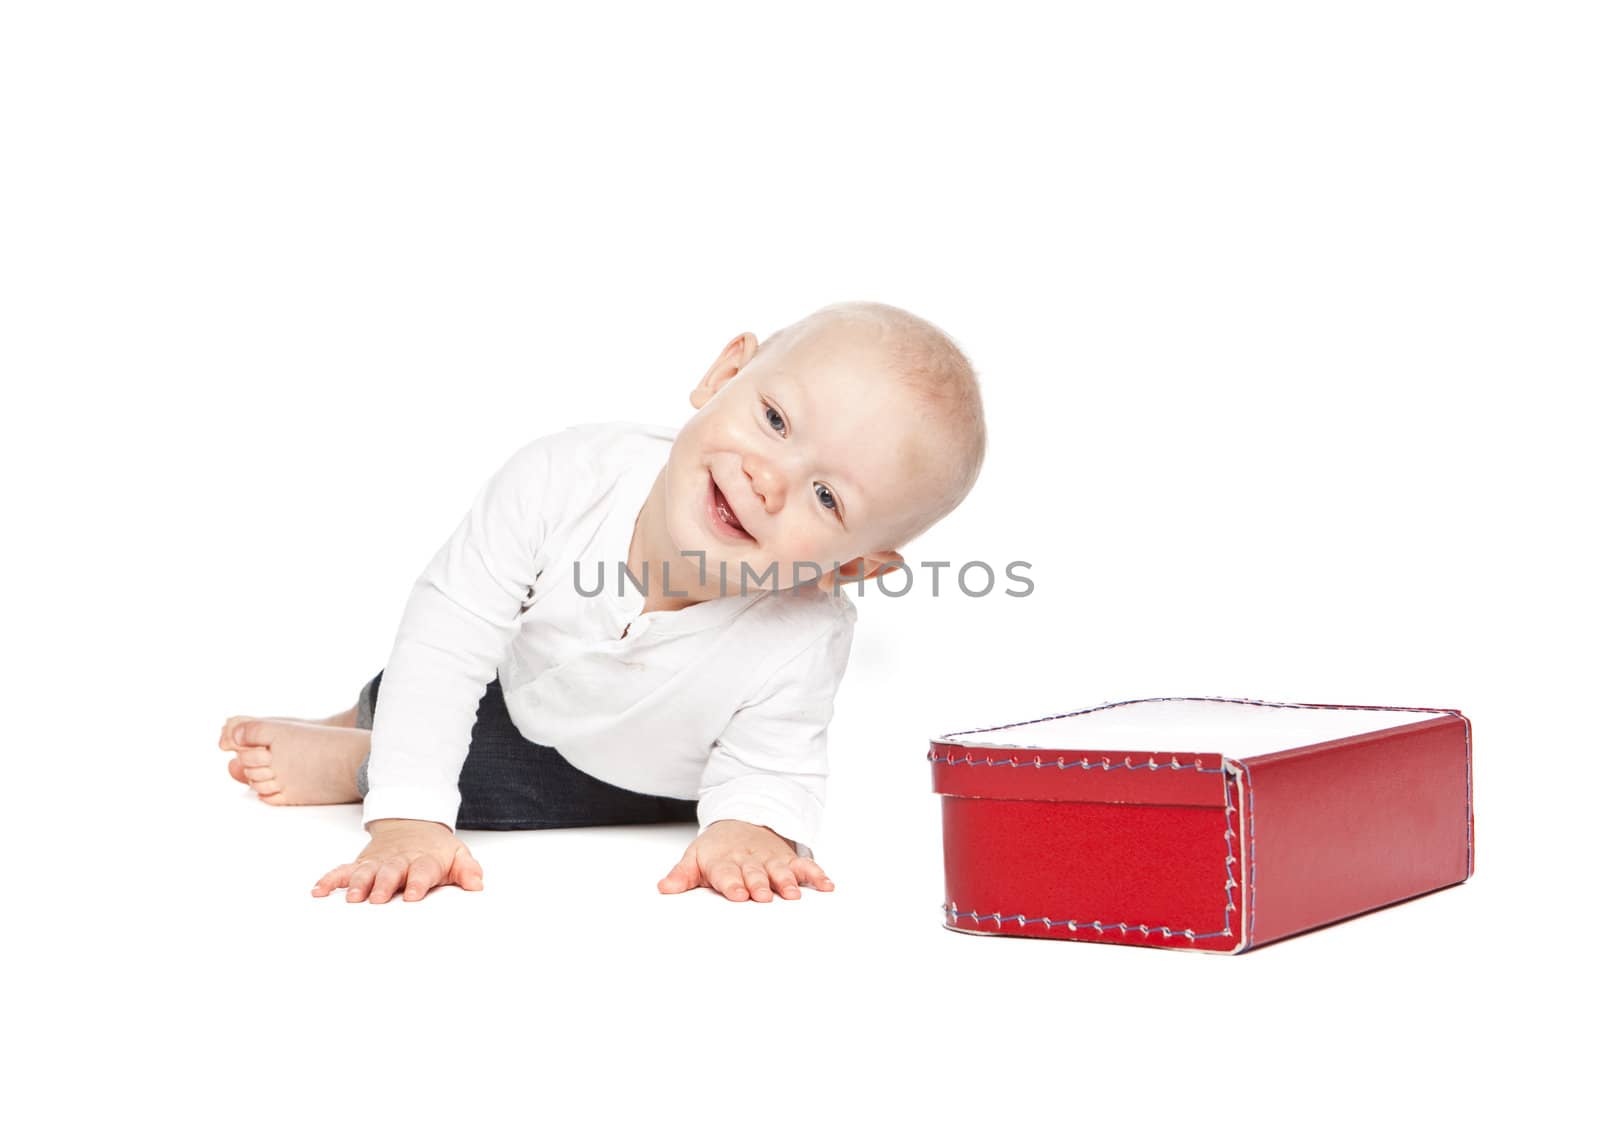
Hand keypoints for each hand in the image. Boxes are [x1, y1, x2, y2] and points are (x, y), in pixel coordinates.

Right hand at [311, 818, 484, 903]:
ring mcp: (378, 862)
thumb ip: (468, 870)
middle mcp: (398, 861)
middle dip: (383, 884)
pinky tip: (319, 891)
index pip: (421, 870)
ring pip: (365, 871)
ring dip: (358, 884)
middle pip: (390, 872)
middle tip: (377, 899)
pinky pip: (343, 870)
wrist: (413, 823)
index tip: (412, 895)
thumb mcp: (458, 855)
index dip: (417, 882)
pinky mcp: (362, 863)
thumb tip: (477, 884)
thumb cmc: (436, 849)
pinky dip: (330, 879)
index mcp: (423, 860)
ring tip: (351, 898)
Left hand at [657, 819, 834, 901]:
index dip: (733, 884)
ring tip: (794, 894)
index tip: (738, 894)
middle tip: (765, 897)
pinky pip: (804, 866)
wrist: (741, 822)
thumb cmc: (717, 849)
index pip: (728, 874)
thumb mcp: (695, 857)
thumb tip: (664, 889)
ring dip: (788, 881)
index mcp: (724, 862)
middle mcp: (749, 861)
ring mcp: (770, 860)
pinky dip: (816, 874)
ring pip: (780, 870)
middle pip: (755, 873)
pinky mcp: (788, 859)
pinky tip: (826, 885)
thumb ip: (682, 875)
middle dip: (761, 885)